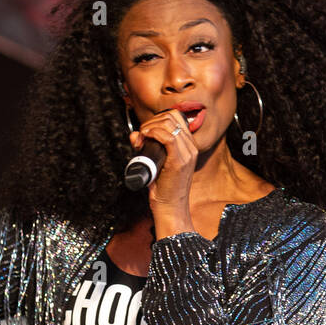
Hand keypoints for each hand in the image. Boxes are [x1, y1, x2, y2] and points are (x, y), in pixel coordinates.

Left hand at [129, 107, 195, 232]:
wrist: (170, 208)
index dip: (157, 119)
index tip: (146, 132)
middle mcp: (191, 148)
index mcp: (189, 146)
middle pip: (172, 116)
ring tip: (141, 140)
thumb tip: (135, 135)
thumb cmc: (164, 189)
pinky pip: (167, 136)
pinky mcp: (179, 161)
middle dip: (152, 121)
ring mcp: (187, 154)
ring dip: (150, 127)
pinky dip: (153, 133)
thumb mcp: (156, 163)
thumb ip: (147, 147)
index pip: (176, 117)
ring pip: (169, 123)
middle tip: (142, 136)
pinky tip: (145, 139)